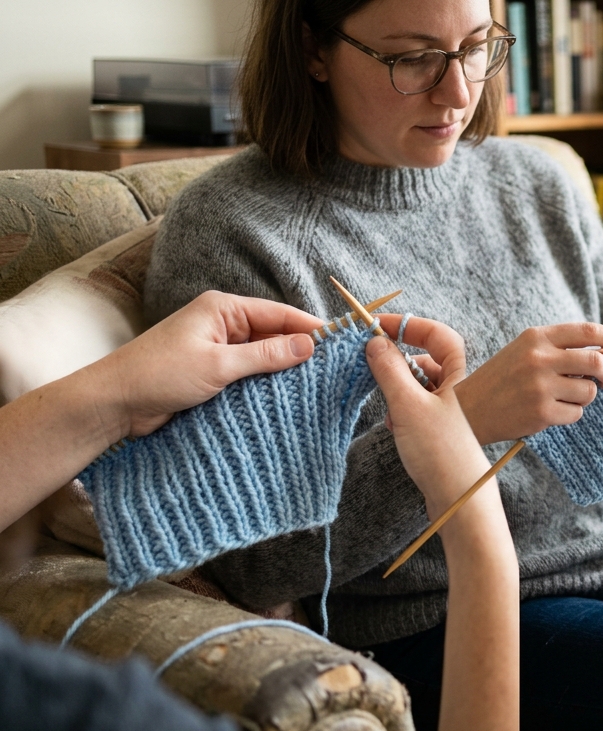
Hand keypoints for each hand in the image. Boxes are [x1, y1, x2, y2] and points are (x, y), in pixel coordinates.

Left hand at [93, 291, 321, 438]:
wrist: (114, 403)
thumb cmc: (158, 374)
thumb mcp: (219, 364)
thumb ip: (266, 355)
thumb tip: (309, 346)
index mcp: (223, 309)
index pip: (279, 313)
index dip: (310, 328)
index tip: (340, 343)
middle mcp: (222, 324)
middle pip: (274, 333)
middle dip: (300, 350)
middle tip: (333, 369)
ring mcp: (218, 348)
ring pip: (263, 356)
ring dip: (282, 370)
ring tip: (316, 385)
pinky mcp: (213, 372)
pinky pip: (249, 373)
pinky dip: (265, 383)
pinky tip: (285, 396)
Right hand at [365, 315, 491, 515]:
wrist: (459, 500)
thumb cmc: (441, 452)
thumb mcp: (409, 405)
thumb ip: (390, 370)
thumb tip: (376, 342)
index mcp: (461, 376)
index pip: (438, 335)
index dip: (409, 325)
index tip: (378, 326)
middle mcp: (460, 391)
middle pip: (427, 360)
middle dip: (399, 363)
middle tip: (374, 367)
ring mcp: (452, 412)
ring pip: (420, 387)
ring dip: (399, 390)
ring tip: (389, 407)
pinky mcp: (443, 433)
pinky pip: (419, 409)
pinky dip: (404, 411)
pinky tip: (395, 425)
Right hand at [454, 323, 602, 444]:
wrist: (468, 409)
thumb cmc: (502, 378)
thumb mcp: (525, 351)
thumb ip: (560, 347)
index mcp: (537, 337)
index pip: (587, 332)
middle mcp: (540, 358)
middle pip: (597, 362)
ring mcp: (541, 386)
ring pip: (589, 392)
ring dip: (585, 397)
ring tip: (562, 397)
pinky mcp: (542, 412)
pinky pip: (576, 413)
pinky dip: (571, 414)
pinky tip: (550, 411)